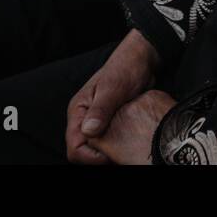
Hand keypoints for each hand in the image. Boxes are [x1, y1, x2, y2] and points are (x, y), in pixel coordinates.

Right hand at [65, 29, 159, 164]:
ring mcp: (96, 121)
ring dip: (109, 152)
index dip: (90, 157)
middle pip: (83, 151)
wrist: (141, 59)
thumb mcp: (114, 88)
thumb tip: (89, 131)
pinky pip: (108, 141)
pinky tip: (129, 144)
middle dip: (100, 156)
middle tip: (122, 155)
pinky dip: (116, 146)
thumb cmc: (126, 68)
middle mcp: (84, 118)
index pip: (74, 147)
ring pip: (96, 148)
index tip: (111, 156)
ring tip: (126, 151)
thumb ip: (101, 109)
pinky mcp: (109, 122)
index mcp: (79, 111)